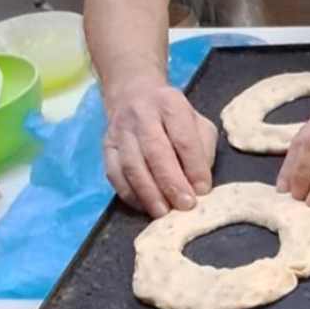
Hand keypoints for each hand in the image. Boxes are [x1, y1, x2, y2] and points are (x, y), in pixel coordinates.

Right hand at [102, 79, 217, 216]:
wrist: (133, 95)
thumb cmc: (173, 116)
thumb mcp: (197, 122)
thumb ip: (202, 148)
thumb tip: (199, 182)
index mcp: (170, 104)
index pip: (183, 138)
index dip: (194, 166)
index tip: (203, 190)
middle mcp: (142, 114)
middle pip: (155, 151)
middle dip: (171, 182)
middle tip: (185, 206)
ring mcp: (120, 130)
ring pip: (132, 165)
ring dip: (149, 193)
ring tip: (163, 212)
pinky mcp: (106, 146)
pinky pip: (115, 174)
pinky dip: (130, 194)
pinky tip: (144, 206)